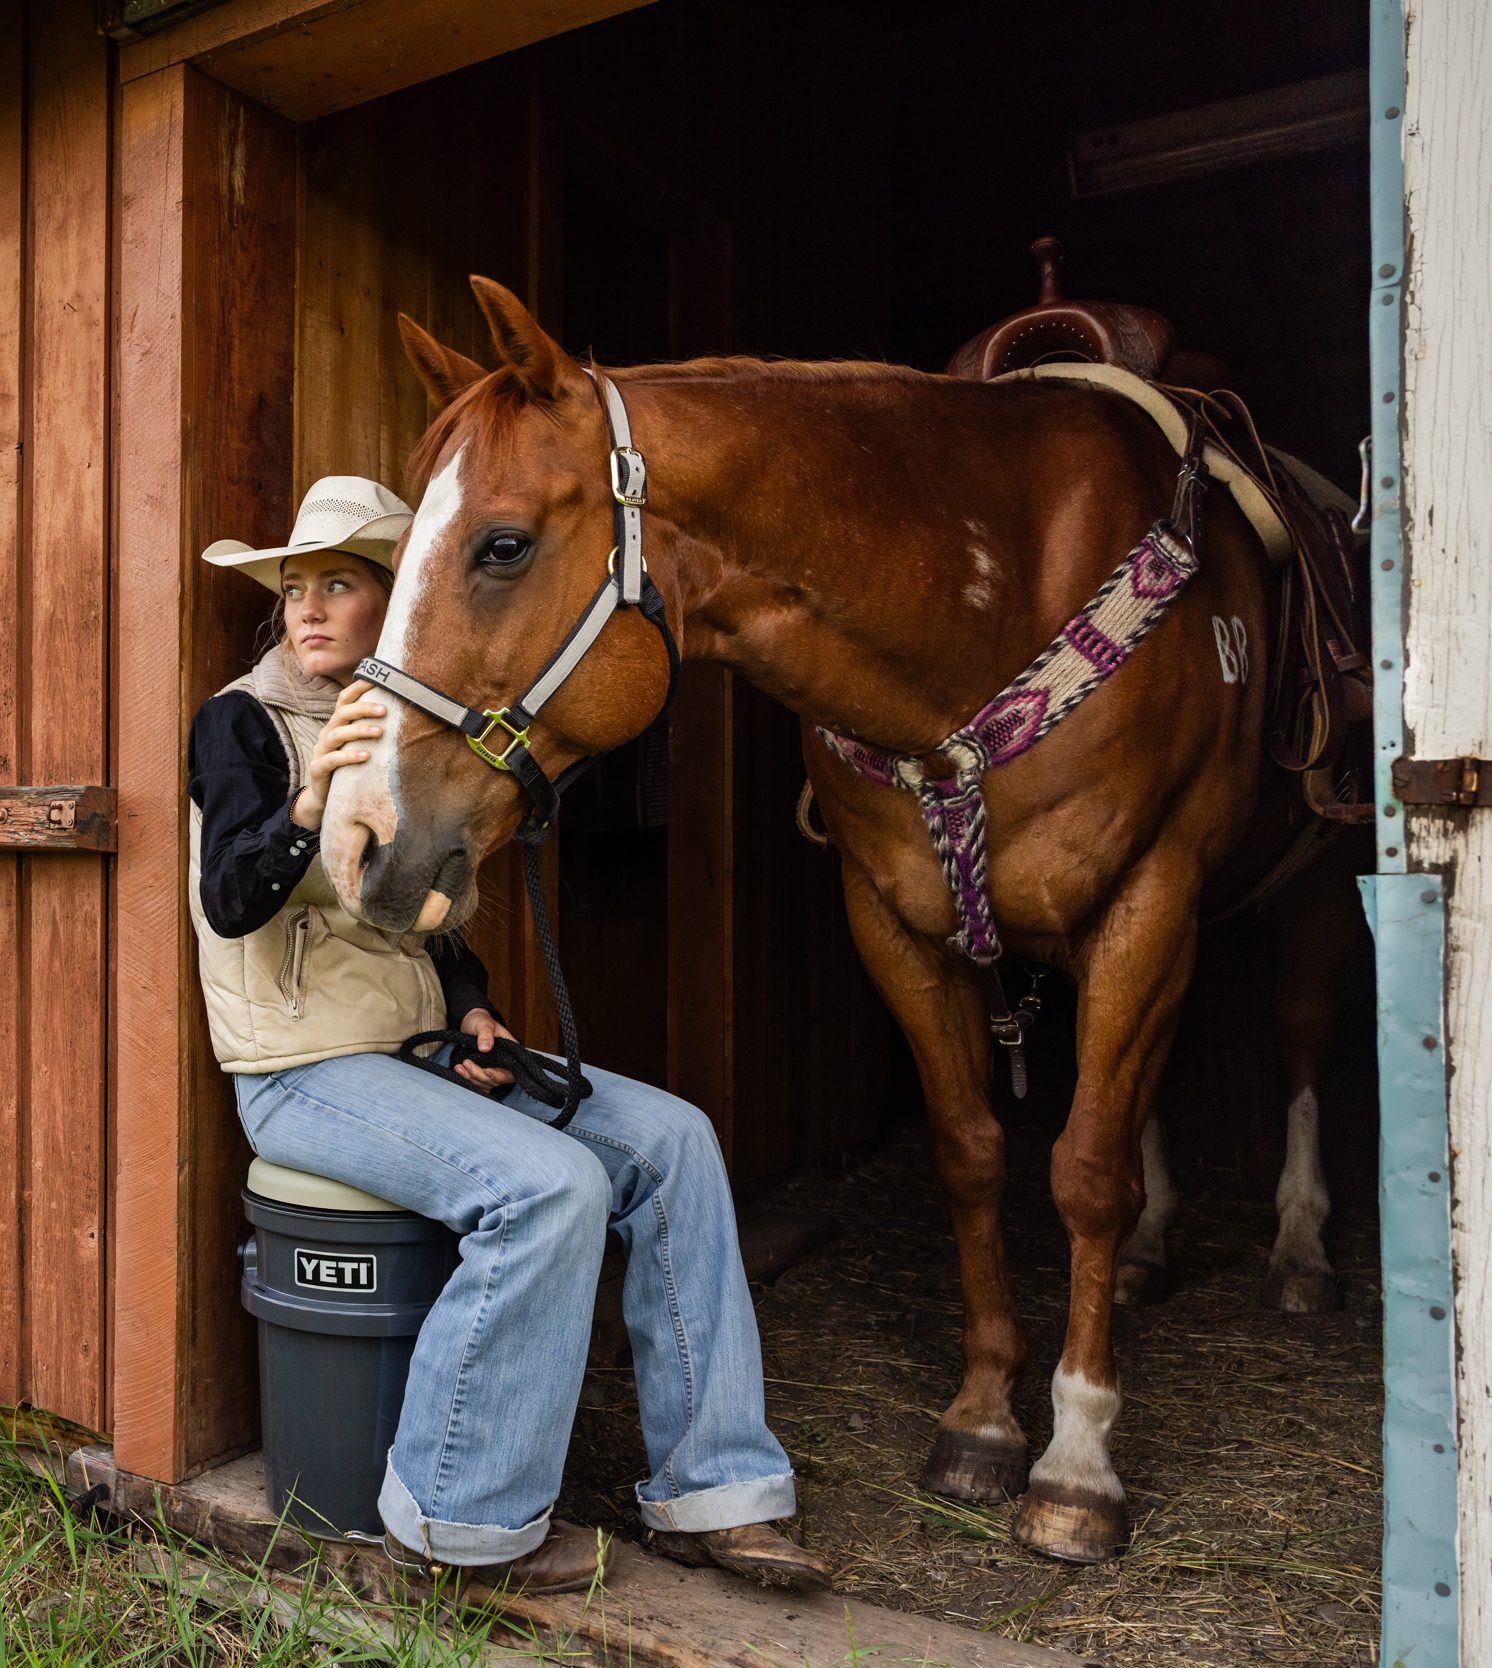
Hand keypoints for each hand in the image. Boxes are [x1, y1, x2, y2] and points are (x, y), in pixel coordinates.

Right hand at [292, 679, 386, 830]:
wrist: (324, 797)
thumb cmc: (348, 768)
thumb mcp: (359, 746)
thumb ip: (371, 731)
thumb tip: (402, 716)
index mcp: (337, 725)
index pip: (344, 700)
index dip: (357, 688)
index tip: (377, 680)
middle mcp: (328, 734)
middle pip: (342, 713)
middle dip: (363, 708)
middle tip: (385, 709)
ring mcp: (321, 751)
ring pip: (336, 734)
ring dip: (359, 730)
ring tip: (380, 731)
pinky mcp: (319, 769)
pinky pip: (332, 760)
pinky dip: (349, 756)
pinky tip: (365, 756)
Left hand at [456, 1007, 518, 1089]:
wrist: (470, 1023)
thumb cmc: (481, 1021)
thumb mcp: (484, 1023)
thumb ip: (486, 1034)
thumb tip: (485, 1047)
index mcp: (511, 1051)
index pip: (511, 1071)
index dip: (500, 1075)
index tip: (487, 1071)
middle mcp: (505, 1063)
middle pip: (497, 1080)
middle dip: (480, 1075)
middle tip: (466, 1063)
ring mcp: (494, 1068)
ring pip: (486, 1083)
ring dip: (472, 1078)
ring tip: (459, 1067)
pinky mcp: (483, 1071)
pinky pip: (478, 1082)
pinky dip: (468, 1079)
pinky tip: (459, 1070)